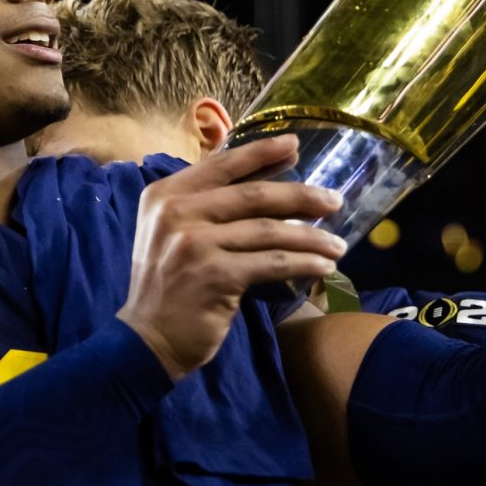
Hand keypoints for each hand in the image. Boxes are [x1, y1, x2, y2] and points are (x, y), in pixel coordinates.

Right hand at [118, 135, 347, 380]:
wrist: (147, 339)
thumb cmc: (169, 283)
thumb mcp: (175, 232)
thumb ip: (209, 204)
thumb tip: (269, 174)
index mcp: (166, 195)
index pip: (222, 165)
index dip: (261, 153)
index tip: (295, 145)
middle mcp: (176, 212)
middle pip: (253, 196)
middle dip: (301, 196)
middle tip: (333, 201)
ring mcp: (194, 243)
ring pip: (268, 230)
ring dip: (311, 237)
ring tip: (337, 245)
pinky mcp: (215, 275)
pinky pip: (271, 262)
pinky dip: (303, 263)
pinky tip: (323, 266)